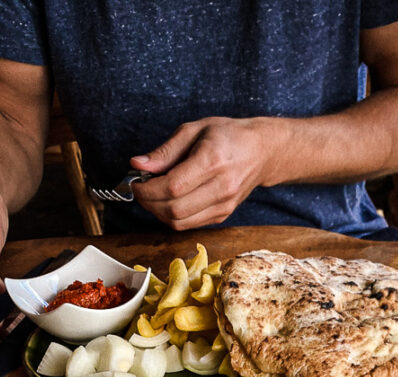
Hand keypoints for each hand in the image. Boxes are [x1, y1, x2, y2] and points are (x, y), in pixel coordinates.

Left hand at [130, 117, 279, 230]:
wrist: (261, 152)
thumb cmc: (227, 136)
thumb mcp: (194, 130)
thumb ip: (166, 151)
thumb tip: (138, 165)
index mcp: (213, 161)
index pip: (172, 186)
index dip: (148, 189)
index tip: (136, 182)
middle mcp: (221, 187)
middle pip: (174, 209)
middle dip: (150, 203)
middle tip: (141, 190)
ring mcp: (224, 205)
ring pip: (180, 222)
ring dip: (159, 213)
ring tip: (153, 196)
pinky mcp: (223, 215)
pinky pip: (189, 224)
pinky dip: (173, 217)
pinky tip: (168, 201)